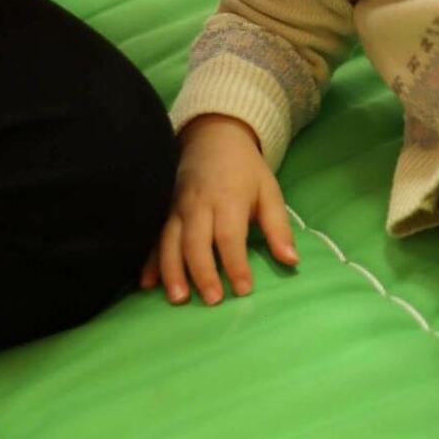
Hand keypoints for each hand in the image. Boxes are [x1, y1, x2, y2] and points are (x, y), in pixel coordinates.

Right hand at [141, 114, 298, 304]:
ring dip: (172, 271)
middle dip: (203, 272)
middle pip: (197, 241)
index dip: (236, 264)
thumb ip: (278, 228)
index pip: (230, 236)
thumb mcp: (269, 192)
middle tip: (212, 300)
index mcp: (228, 199)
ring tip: (178, 298)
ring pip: (170, 242)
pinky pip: (153, 238)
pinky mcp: (163, 212)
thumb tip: (292, 261)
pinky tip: (146, 284)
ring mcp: (176, 208)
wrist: (213, 138)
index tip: (244, 290)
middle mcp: (198, 205)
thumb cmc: (246, 171)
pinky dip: (149, 261)